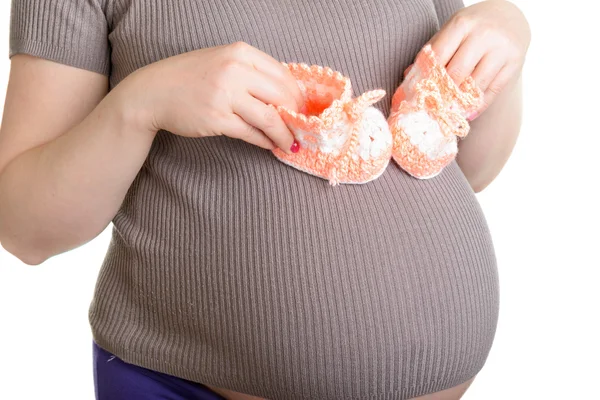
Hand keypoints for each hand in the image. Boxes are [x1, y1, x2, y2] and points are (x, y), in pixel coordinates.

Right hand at [125, 41, 303, 153]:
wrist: (153, 92)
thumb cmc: (190, 78)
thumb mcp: (222, 62)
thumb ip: (252, 73)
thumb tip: (285, 96)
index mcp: (240, 53)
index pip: (282, 74)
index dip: (297, 96)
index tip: (303, 109)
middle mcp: (235, 70)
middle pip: (281, 96)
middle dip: (296, 116)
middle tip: (301, 129)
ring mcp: (225, 95)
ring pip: (269, 118)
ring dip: (284, 134)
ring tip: (291, 144)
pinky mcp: (217, 119)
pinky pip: (251, 133)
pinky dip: (265, 141)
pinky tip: (271, 145)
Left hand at [426, 0, 529, 118]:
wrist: (508, 17)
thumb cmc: (472, 28)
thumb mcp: (452, 32)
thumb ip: (433, 52)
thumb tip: (409, 76)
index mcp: (462, 24)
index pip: (439, 55)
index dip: (428, 77)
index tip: (419, 93)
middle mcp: (484, 34)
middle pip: (457, 72)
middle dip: (443, 92)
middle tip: (433, 108)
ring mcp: (502, 49)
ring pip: (476, 85)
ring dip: (461, 102)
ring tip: (449, 113)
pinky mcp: (515, 63)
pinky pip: (493, 91)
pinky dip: (478, 104)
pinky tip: (467, 112)